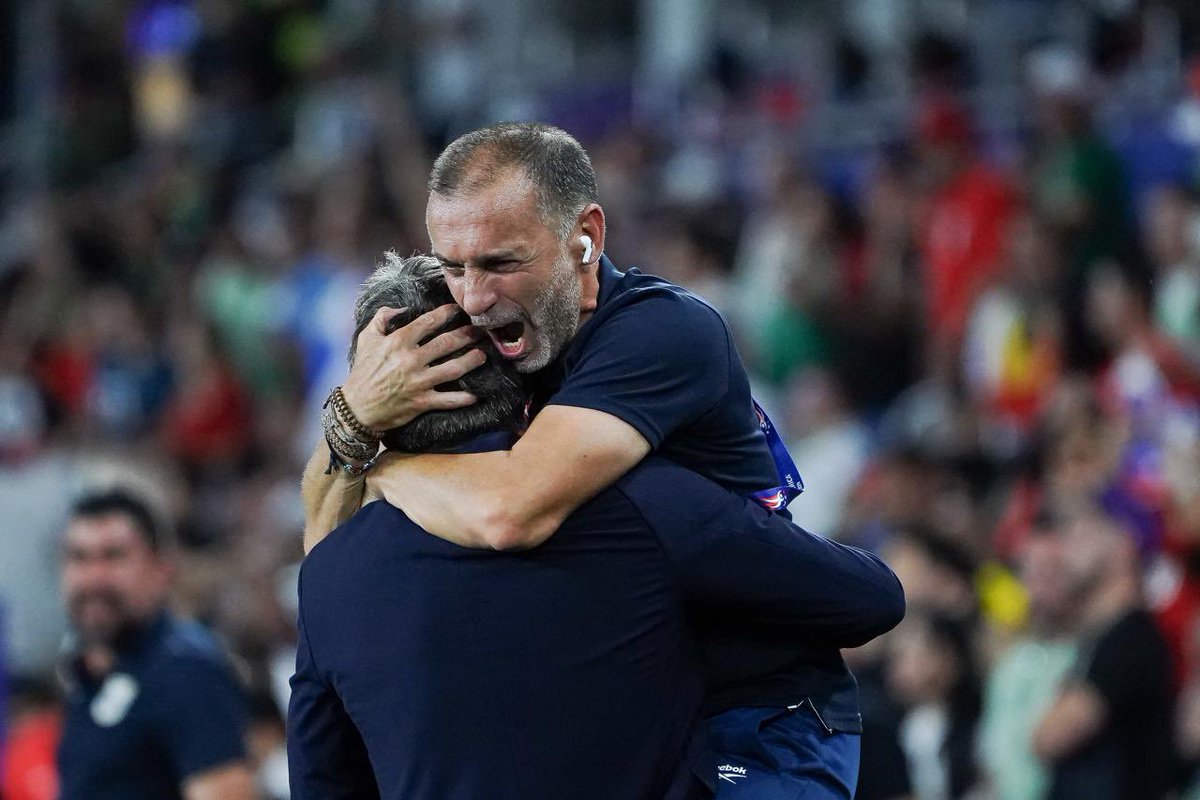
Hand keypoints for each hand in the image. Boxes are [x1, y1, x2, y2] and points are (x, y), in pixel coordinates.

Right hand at [342, 304, 485, 430]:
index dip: (447, 313)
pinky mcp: (422, 402)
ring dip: (472, 361)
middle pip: (447, 343)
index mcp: (398, 342)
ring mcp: (418, 382)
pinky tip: (477, 394)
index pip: (428, 322)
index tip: (458, 309)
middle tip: (479, 331)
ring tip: (482, 355)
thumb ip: (381, 318)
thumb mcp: (366, 339)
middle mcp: (411, 360)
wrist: (356, 408)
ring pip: (454, 369)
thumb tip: (399, 307)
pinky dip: (465, 398)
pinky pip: (449, 399)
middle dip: (467, 335)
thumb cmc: (362, 372)